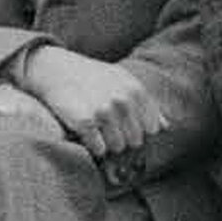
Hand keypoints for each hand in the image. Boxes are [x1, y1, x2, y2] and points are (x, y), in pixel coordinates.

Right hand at [17, 44, 167, 161]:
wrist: (57, 70)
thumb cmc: (93, 78)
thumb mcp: (123, 82)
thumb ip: (146, 104)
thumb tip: (165, 127)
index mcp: (136, 91)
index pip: (151, 129)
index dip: (139, 130)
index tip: (126, 125)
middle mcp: (123, 101)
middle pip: (135, 141)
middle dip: (123, 138)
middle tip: (107, 127)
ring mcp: (104, 111)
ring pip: (118, 147)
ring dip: (107, 143)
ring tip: (97, 129)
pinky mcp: (85, 122)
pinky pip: (99, 149)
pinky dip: (93, 146)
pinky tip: (87, 134)